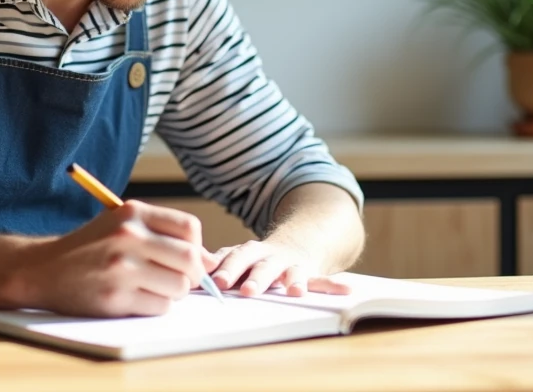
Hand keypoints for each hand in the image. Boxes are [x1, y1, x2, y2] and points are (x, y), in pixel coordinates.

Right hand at [14, 200, 211, 317]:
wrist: (43, 269)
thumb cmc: (90, 247)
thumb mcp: (121, 225)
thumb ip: (163, 234)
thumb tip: (212, 261)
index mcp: (132, 213)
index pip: (189, 228)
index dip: (198, 247)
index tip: (190, 258)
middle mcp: (128, 236)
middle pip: (190, 259)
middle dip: (193, 275)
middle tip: (181, 280)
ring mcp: (121, 268)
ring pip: (178, 286)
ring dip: (174, 292)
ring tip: (155, 288)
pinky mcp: (114, 297)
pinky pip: (159, 306)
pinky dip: (156, 306)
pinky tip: (138, 298)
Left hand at [208, 237, 350, 297]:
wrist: (298, 240)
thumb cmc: (258, 257)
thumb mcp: (238, 255)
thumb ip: (217, 262)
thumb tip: (187, 270)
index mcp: (248, 252)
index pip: (234, 258)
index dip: (225, 269)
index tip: (215, 282)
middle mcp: (270, 256)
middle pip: (260, 265)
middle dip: (254, 278)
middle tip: (245, 291)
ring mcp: (291, 265)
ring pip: (291, 273)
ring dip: (293, 281)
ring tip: (294, 291)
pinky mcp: (311, 273)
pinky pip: (323, 280)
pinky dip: (334, 285)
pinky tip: (346, 290)